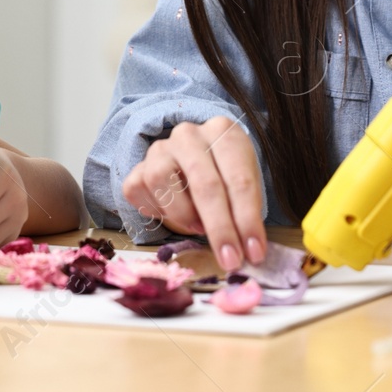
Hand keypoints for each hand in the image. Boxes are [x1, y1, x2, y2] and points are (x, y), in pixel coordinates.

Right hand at [120, 115, 267, 270]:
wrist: (194, 158)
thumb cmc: (224, 173)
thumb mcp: (244, 183)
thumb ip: (246, 212)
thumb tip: (251, 252)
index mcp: (223, 132)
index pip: (239, 180)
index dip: (247, 220)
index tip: (254, 253)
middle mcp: (189, 135)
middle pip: (205, 184)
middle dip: (220, 229)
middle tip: (230, 259)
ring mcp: (159, 148)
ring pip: (163, 182)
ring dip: (184, 215)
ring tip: (198, 227)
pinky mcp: (137, 166)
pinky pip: (138, 191)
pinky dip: (156, 211)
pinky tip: (171, 215)